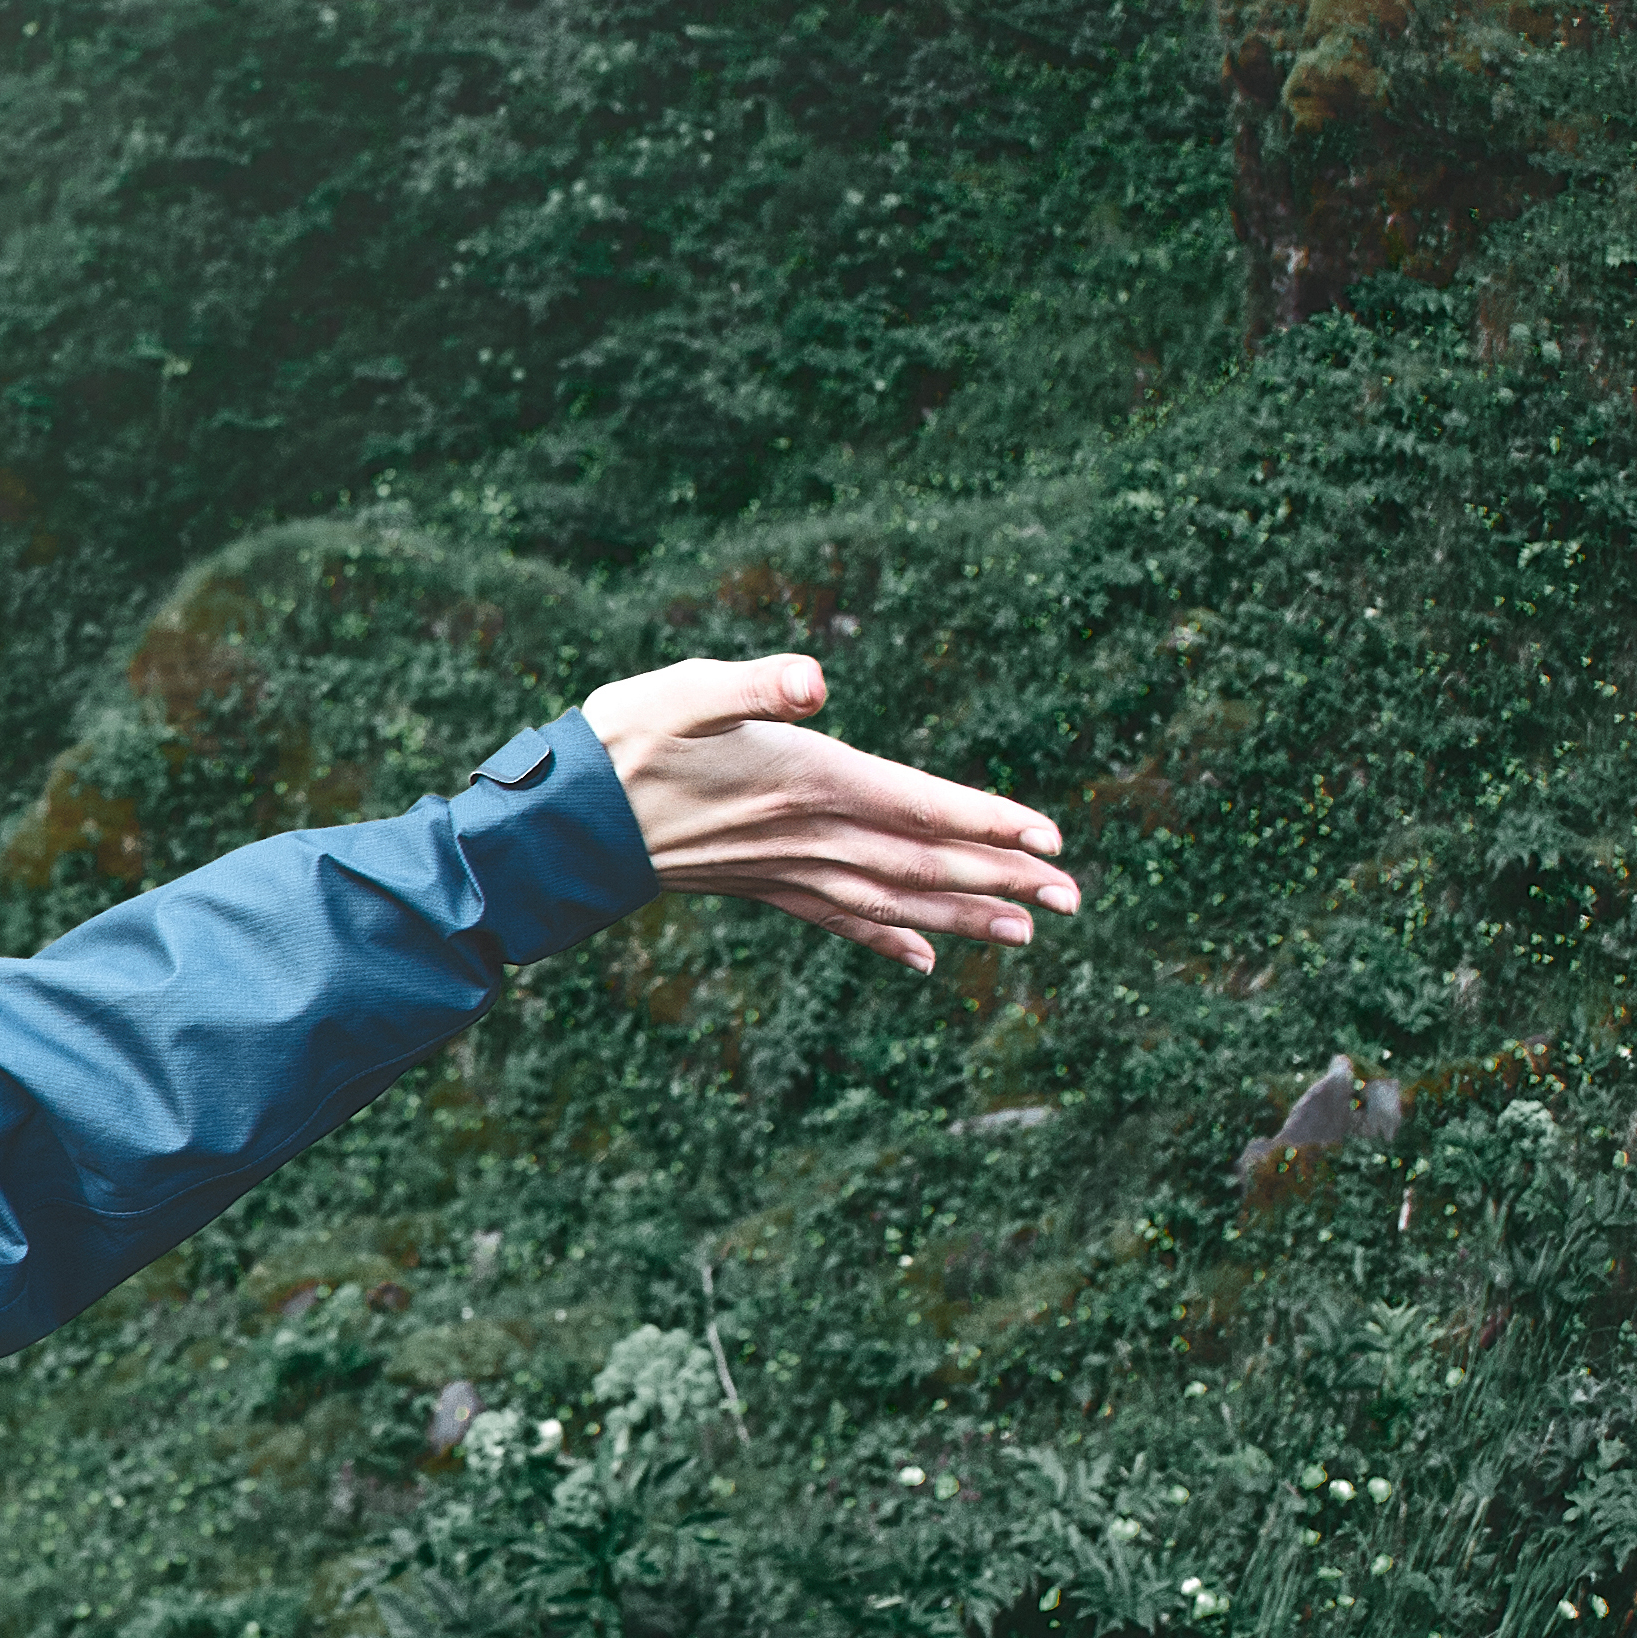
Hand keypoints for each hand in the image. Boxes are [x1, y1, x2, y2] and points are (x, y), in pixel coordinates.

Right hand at [581, 654, 1079, 971]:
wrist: (561, 818)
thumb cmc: (622, 740)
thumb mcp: (685, 690)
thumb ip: (755, 684)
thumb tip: (810, 680)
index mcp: (807, 782)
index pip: (918, 804)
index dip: (986, 820)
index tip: (1051, 837)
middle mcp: (806, 835)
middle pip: (922, 862)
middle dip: (1002, 878)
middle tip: (1074, 896)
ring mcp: (784, 868)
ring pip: (893, 898)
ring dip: (962, 915)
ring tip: (1029, 930)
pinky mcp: (760, 883)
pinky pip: (838, 917)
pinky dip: (887, 937)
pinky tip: (923, 957)